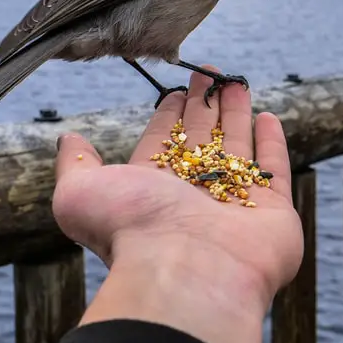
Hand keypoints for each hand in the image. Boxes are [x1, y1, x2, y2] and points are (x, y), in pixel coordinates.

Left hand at [52, 66, 303, 322]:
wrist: (185, 269)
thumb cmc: (129, 231)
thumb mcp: (79, 192)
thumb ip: (75, 163)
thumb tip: (69, 139)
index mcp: (152, 191)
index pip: (164, 143)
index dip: (169, 116)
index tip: (176, 90)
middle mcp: (193, 197)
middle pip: (201, 140)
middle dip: (204, 105)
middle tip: (209, 73)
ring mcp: (234, 205)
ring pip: (237, 148)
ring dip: (236, 114)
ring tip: (236, 83)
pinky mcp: (272, 213)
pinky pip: (273, 171)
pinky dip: (272, 144)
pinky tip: (267, 117)